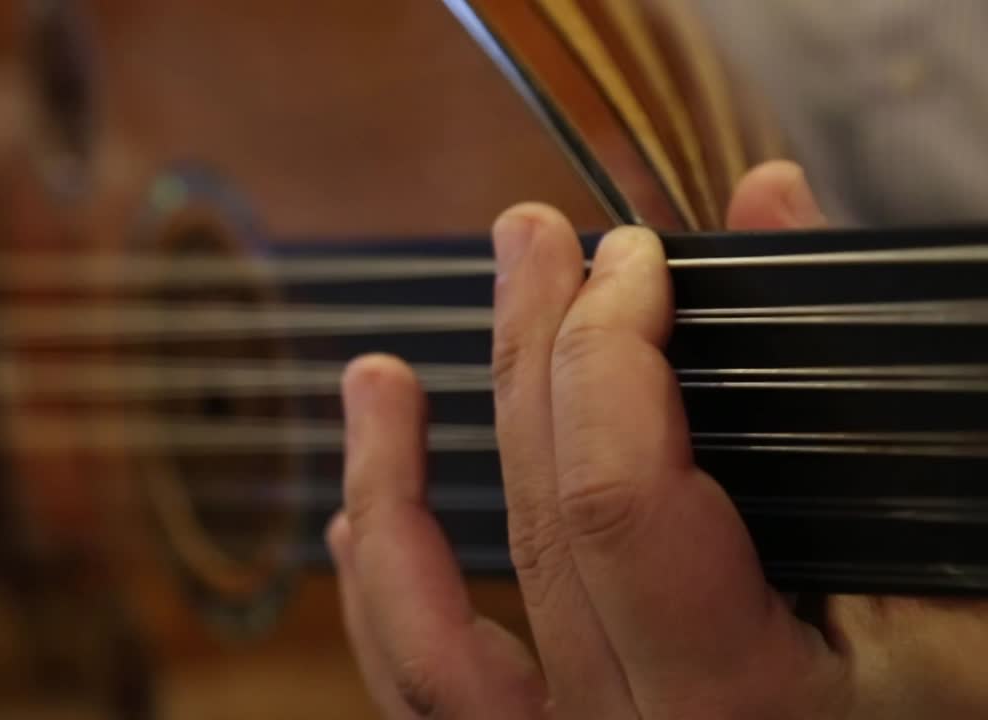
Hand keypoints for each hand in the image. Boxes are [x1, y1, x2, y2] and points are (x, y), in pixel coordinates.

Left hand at [327, 160, 987, 717]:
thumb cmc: (943, 700)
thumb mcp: (950, 562)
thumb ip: (854, 387)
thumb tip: (771, 199)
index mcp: (739, 698)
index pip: (617, 497)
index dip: (608, 351)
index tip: (632, 255)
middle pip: (538, 519)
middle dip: (527, 355)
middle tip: (526, 241)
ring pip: (426, 631)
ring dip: (388, 483)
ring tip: (374, 376)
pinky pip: (427, 688)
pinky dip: (386, 594)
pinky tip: (360, 514)